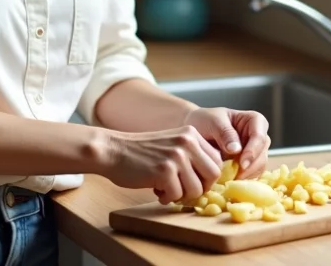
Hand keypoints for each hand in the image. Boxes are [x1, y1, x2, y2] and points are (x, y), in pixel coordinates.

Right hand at [98, 126, 222, 204]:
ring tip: (166, 189)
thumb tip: (211, 180)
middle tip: (183, 189)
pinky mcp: (164, 170)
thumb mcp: (172, 144)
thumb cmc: (141, 152)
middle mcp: (187, 142)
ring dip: (181, 195)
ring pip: (196, 189)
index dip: (208, 177)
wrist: (112, 150)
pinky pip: (177, 195)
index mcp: (192, 133)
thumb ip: (192, 155)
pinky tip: (156, 190)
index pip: (217, 161)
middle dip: (200, 188)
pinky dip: (167, 197)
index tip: (194, 182)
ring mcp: (177, 155)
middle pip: (213, 175)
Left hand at [184, 107, 270, 179]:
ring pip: (259, 167)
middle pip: (262, 154)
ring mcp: (255, 151)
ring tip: (231, 180)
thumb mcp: (213, 122)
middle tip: (236, 178)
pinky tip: (231, 181)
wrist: (197, 128)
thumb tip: (237, 150)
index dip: (253, 151)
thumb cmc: (205, 120)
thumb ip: (225, 133)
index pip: (259, 137)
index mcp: (254, 120)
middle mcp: (258, 136)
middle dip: (251, 167)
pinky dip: (243, 180)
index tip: (241, 164)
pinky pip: (252, 174)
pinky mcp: (249, 164)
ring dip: (247, 175)